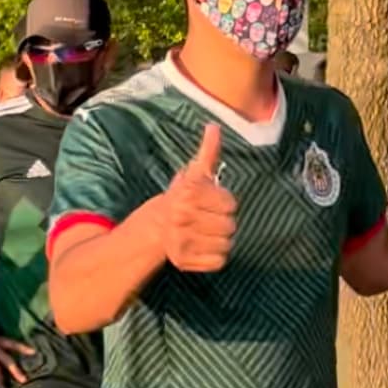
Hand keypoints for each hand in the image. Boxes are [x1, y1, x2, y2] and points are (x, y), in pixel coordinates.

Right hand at [160, 122, 236, 272]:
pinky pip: (218, 262)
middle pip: (230, 226)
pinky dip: (215, 256)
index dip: (225, 202)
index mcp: (187, 194)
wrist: (157, 225)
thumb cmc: (184, 197)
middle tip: (209, 218)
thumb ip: (208, 152)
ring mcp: (181, 241)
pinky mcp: (183, 261)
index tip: (212, 202)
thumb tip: (213, 126)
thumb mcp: (195, 174)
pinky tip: (204, 246)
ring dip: (221, 239)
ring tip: (207, 232)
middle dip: (223, 222)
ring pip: (226, 244)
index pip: (230, 204)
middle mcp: (182, 218)